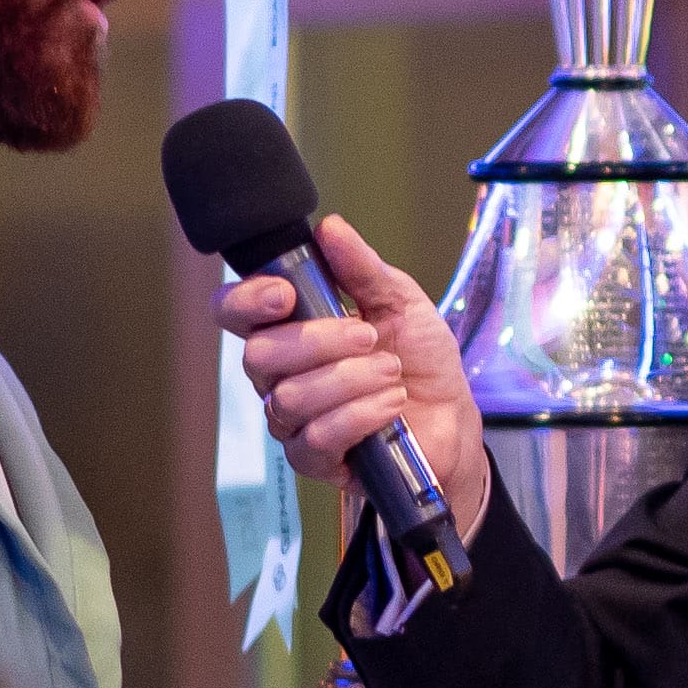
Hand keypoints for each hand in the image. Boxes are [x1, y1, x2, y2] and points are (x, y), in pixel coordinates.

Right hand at [219, 215, 493, 543]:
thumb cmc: (421, 360)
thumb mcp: (400, 301)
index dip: (247, 301)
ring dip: (352, 379)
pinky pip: (317, 437)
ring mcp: (293, 420)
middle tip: (370, 337)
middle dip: (320, 341)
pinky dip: (361, 414)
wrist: (454, 418)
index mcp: (289, 328)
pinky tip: (391, 405)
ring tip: (392, 373)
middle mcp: (280, 375)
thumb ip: (363, 268)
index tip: (286, 294)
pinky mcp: (314, 460)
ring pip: (291, 397)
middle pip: (259, 356)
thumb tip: (330, 228)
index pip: (234, 312)